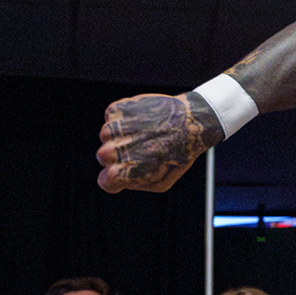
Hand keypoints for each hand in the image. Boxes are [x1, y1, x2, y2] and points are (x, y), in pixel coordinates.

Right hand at [97, 92, 223, 192]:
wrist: (191, 121)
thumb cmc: (180, 153)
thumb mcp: (163, 182)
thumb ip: (138, 185)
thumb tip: (123, 180)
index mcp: (120, 173)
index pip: (105, 181)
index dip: (119, 177)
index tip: (131, 169)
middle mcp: (110, 151)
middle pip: (104, 157)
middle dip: (121, 155)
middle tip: (145, 148)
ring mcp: (111, 129)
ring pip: (107, 135)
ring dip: (122, 134)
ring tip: (146, 132)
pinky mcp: (115, 109)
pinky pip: (113, 117)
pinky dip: (126, 117)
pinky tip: (144, 119)